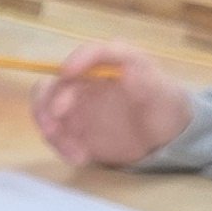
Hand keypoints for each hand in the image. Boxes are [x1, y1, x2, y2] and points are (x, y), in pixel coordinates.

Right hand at [29, 41, 191, 168]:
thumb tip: (129, 69)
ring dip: (51, 130)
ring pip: (46, 111)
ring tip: (75, 152)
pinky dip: (62, 147)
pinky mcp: (71, 128)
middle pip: (53, 83)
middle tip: (54, 124)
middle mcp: (86, 80)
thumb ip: (146, 80)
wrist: (164, 138)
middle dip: (47, 102)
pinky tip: (81, 158)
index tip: (69, 73)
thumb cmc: (165, 108)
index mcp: (112, 63)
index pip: (91, 53)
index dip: (78, 59)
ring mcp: (75, 105)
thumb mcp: (163, 93)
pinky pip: (55, 135)